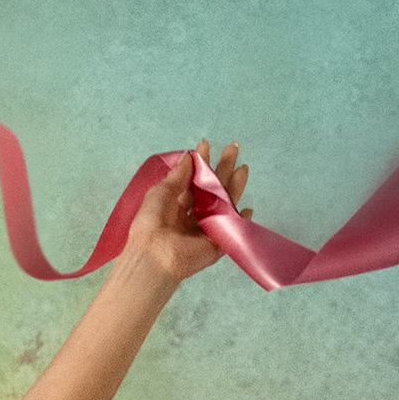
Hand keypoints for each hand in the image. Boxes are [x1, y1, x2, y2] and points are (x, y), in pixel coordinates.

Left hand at [119, 140, 248, 289]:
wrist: (155, 255)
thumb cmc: (150, 224)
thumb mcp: (160, 192)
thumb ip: (178, 175)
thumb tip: (189, 156)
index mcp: (175, 205)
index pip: (193, 180)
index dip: (201, 163)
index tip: (205, 144)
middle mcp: (191, 216)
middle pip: (213, 190)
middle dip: (223, 169)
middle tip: (233, 148)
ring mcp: (205, 230)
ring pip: (224, 206)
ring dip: (234, 187)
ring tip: (243, 168)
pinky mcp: (215, 245)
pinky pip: (230, 231)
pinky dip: (240, 222)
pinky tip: (248, 210)